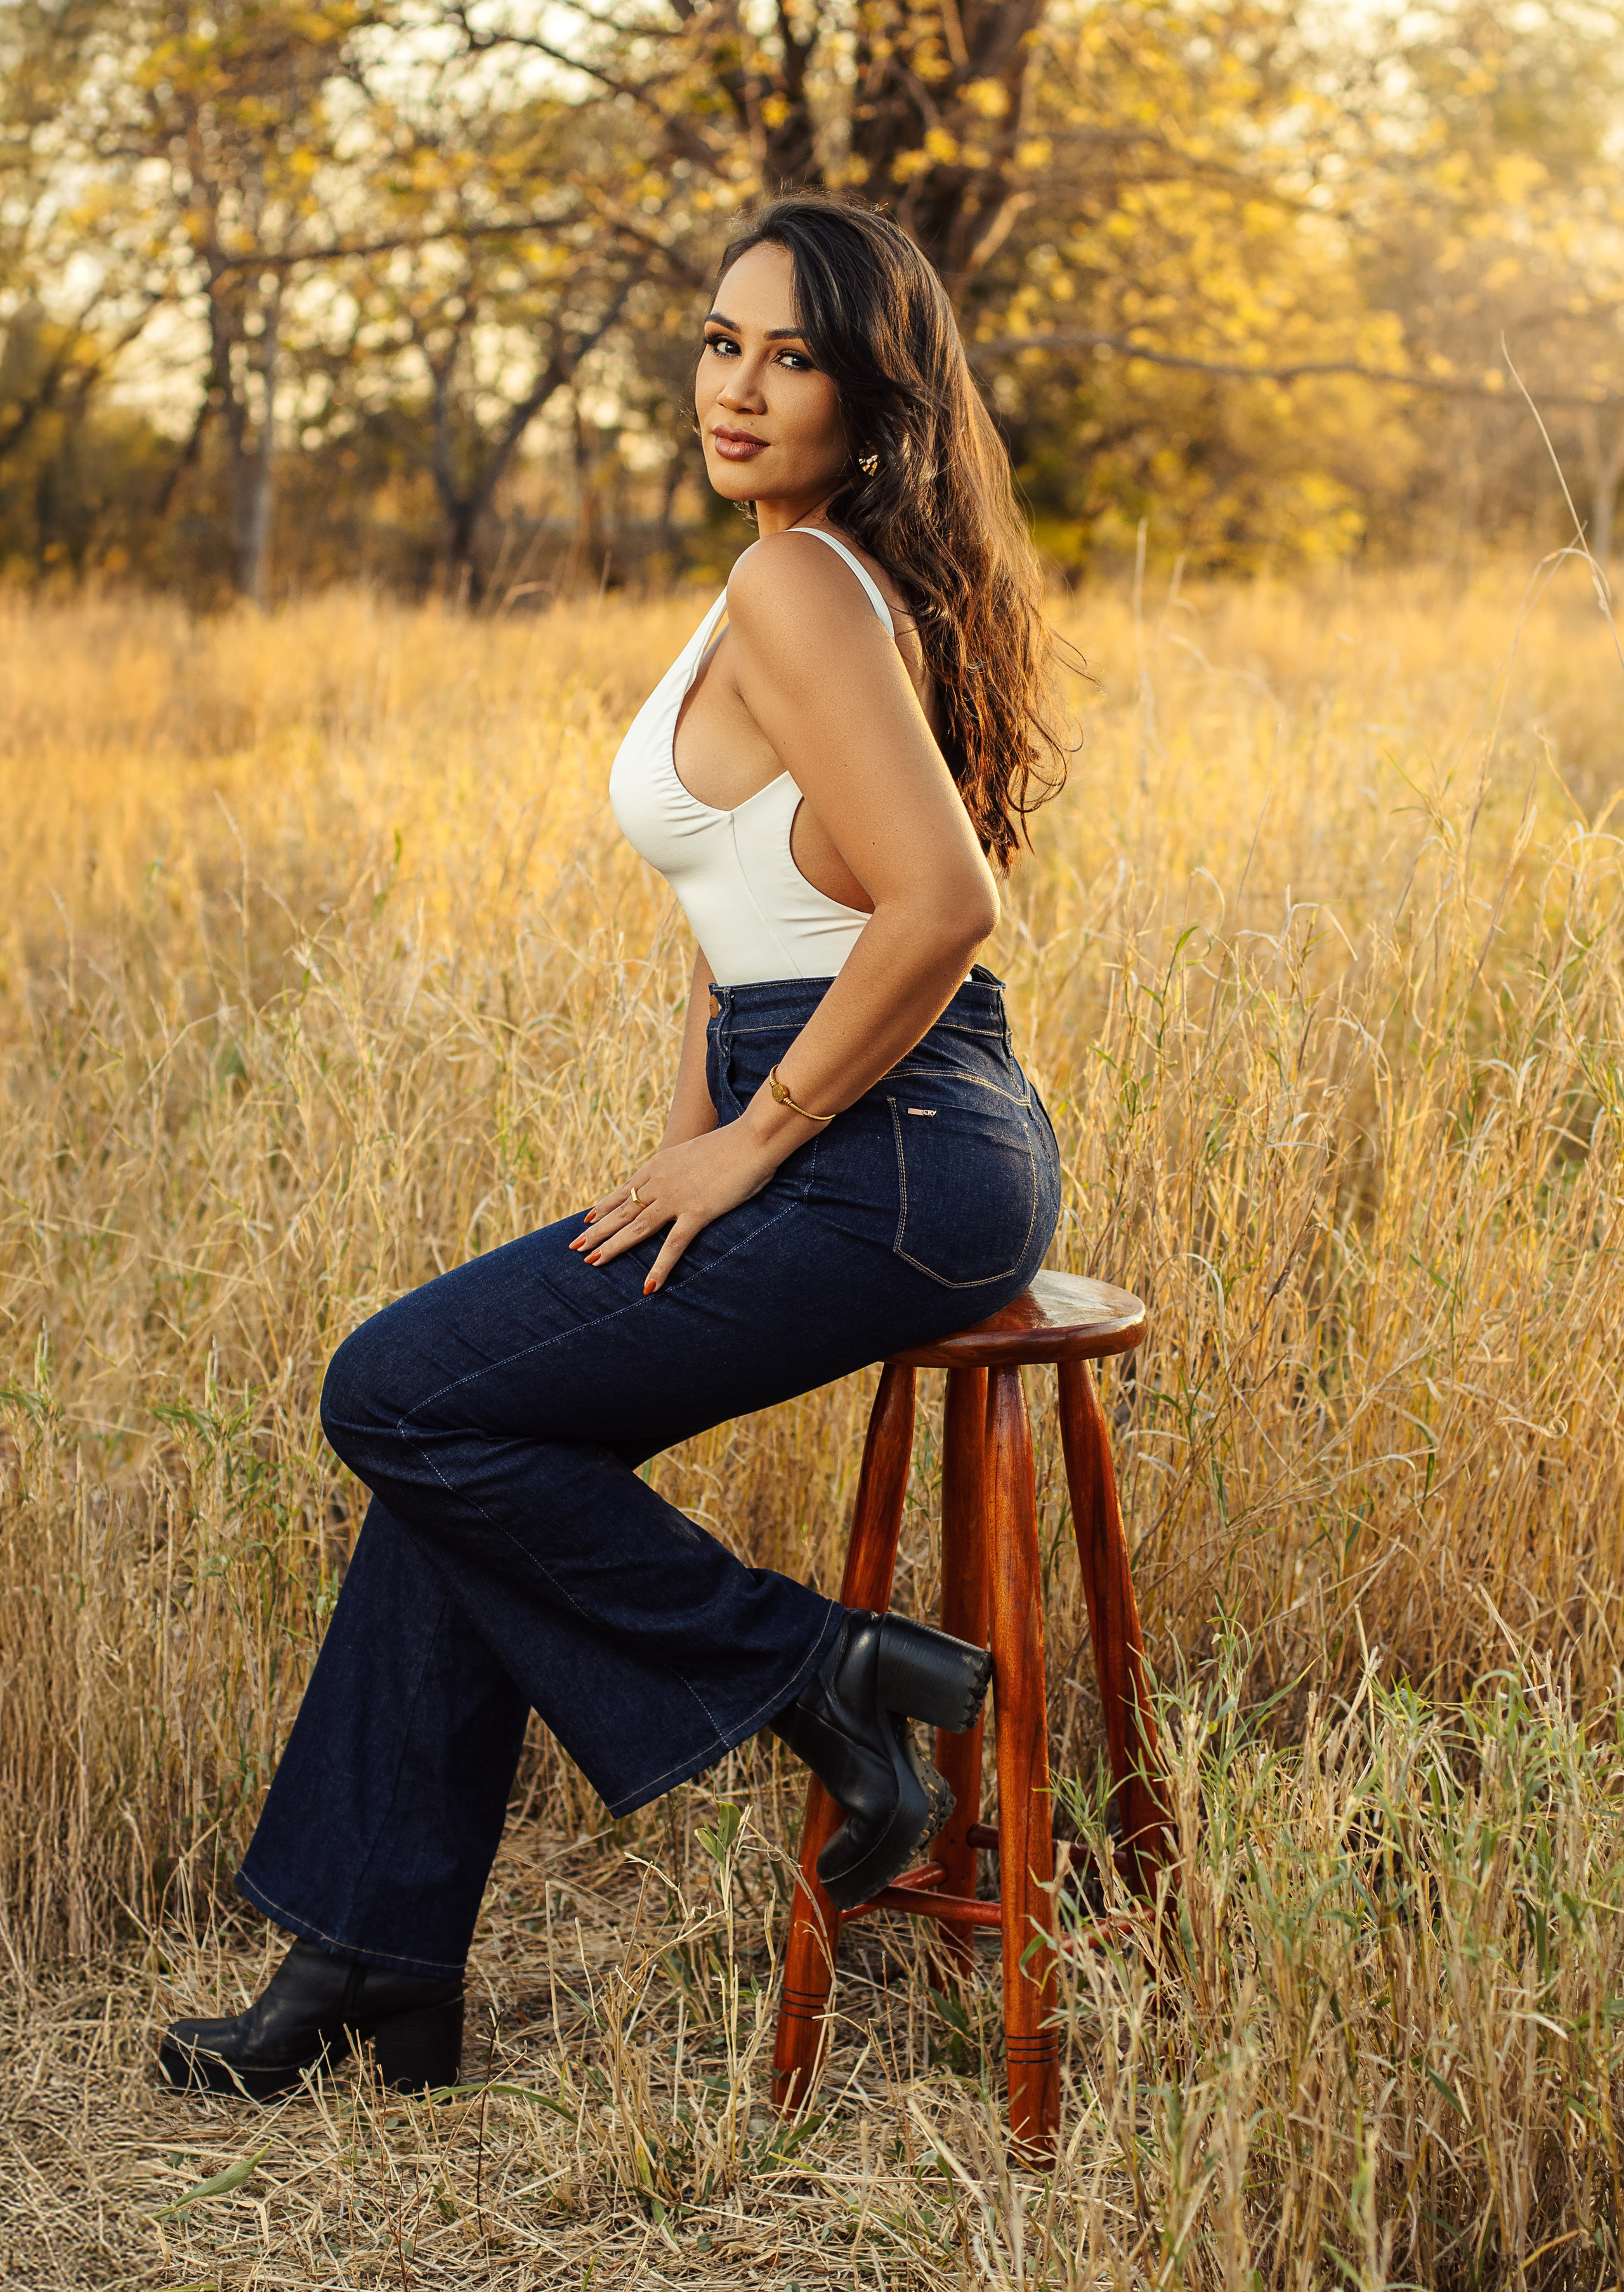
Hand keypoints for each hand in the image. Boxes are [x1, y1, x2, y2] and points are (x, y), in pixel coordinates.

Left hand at [568, 1118, 784, 1294]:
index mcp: (659, 1165)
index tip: (586, 1218)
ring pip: (636, 1228)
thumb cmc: (732, 1144)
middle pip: (621, 1210)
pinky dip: (659, 1268)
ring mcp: (676, 1198)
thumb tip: (682, 1175)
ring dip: (612, 1246)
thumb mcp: (696, 1152)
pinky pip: (673, 1246)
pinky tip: (648, 1286)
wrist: (752, 1138)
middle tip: (575, 1245)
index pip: (624, 1189)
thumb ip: (683, 1166)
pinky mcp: (697, 1212)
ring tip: (592, 1261)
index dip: (603, 1206)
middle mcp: (660, 1181)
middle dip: (597, 1229)